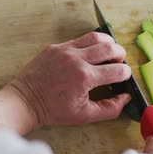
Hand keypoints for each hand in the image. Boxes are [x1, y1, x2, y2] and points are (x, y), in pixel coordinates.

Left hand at [8, 32, 131, 126]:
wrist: (26, 101)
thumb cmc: (54, 110)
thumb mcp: (85, 116)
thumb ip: (110, 108)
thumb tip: (126, 98)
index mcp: (85, 78)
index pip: (118, 70)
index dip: (125, 75)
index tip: (123, 79)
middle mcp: (77, 60)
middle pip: (111, 48)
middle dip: (120, 56)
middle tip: (118, 64)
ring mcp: (65, 50)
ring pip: (96, 37)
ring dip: (108, 44)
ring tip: (108, 54)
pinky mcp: (56, 47)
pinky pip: (79, 39)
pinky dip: (90, 45)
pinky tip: (90, 54)